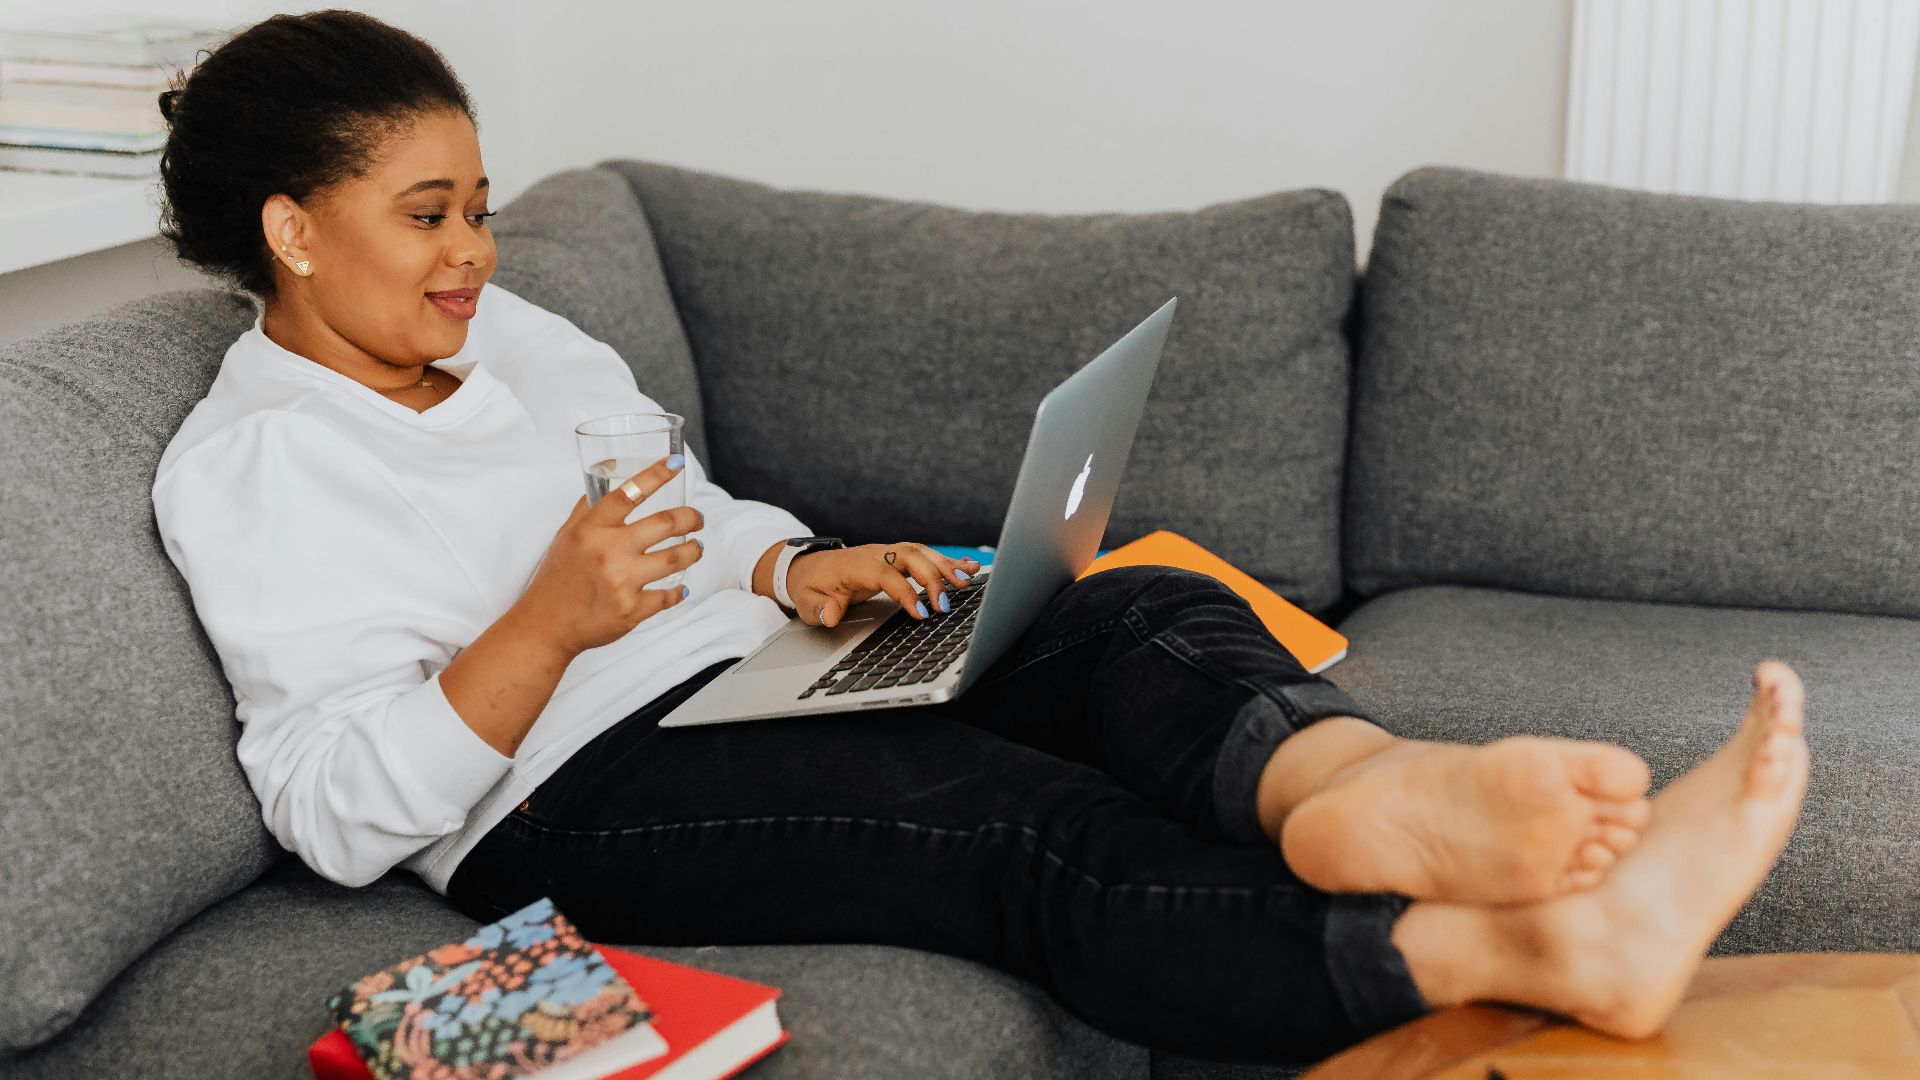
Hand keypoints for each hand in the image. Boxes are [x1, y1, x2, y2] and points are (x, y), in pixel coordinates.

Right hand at [514, 455, 705, 655]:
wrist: (546, 624)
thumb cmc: (558, 576)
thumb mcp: (567, 535)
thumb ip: (590, 507)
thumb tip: (609, 473)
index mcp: (590, 529)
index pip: (628, 493)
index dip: (656, 475)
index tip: (676, 463)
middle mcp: (607, 552)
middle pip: (665, 524)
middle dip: (691, 517)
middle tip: (697, 519)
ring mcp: (621, 582)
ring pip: (675, 558)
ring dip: (694, 551)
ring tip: (696, 548)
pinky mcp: (631, 610)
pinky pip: (668, 596)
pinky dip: (679, 591)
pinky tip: (680, 587)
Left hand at [787, 542, 981, 627]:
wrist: (807, 566)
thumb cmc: (811, 586)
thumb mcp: (807, 602)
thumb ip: (820, 609)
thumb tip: (831, 614)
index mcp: (854, 565)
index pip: (885, 574)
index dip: (905, 591)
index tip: (921, 613)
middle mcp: (875, 553)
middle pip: (910, 556)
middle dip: (932, 578)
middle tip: (946, 604)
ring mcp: (887, 552)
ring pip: (922, 553)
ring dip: (946, 567)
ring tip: (968, 582)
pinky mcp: (896, 557)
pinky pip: (925, 555)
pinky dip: (948, 562)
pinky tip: (970, 568)